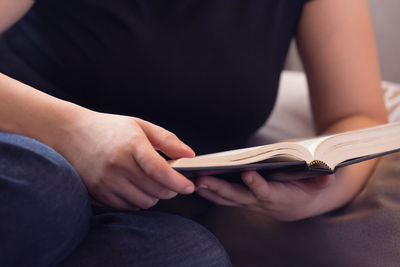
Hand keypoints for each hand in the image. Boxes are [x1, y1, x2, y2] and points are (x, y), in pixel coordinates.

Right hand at [60, 110, 194, 209]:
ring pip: (144, 202)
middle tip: (172, 182)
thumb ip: (167, 140)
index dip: (178, 182)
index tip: (189, 186)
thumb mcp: (139, 125)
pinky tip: (135, 187)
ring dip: (155, 196)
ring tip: (152, 183)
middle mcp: (118, 165)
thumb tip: (189, 155)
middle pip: (156, 190)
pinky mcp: (97, 193)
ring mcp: (106, 181)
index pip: (160, 171)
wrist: (69, 134)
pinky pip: (128, 206)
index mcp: (131, 145)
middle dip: (171, 190)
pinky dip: (138, 201)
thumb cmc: (109, 129)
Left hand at [196, 171, 335, 220]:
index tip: (247, 174)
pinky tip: (197, 184)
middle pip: (238, 197)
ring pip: (227, 199)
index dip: (257, 185)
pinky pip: (224, 199)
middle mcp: (261, 203)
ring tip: (193, 180)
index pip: (266, 192)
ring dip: (210, 191)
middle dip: (220, 188)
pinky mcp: (242, 200)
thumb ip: (322, 179)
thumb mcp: (319, 184)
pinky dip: (210, 193)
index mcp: (279, 198)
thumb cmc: (308, 190)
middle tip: (203, 178)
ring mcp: (249, 203)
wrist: (299, 205)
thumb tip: (327, 171)